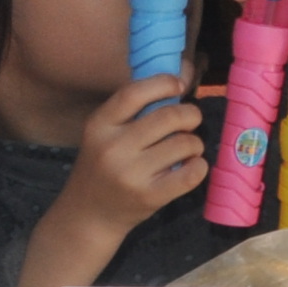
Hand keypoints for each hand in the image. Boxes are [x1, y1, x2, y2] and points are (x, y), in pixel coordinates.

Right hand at [53, 72, 210, 236]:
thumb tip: (185, 72)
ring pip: (185, 143)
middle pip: (170, 116)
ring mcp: (130, 174)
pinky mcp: (149, 196)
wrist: (88, 215)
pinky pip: (192, 173)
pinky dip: (199, 165)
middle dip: (190, 115)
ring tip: (186, 149)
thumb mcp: (105, 133)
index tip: (178, 86)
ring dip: (194, 143)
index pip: (135, 92)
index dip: (164, 83)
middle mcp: (112, 148)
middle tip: (189, 122)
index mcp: (99, 125)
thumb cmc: (104, 166)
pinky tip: (190, 166)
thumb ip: (136, 108)